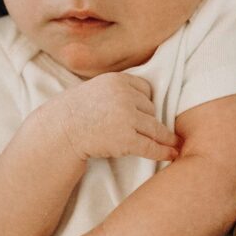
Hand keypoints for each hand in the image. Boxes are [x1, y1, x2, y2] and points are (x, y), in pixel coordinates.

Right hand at [58, 72, 179, 161]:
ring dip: (164, 137)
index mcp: (118, 81)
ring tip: (174, 144)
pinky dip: (163, 152)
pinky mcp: (126, 139)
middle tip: (146, 131)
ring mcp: (126, 118)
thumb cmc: (77, 112)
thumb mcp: (98, 89)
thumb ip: (119, 90)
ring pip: (155, 127)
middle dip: (147, 119)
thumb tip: (148, 98)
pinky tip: (172, 154)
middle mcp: (124, 96)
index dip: (145, 102)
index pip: (145, 89)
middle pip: (150, 108)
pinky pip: (151, 146)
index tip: (144, 112)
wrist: (61, 131)